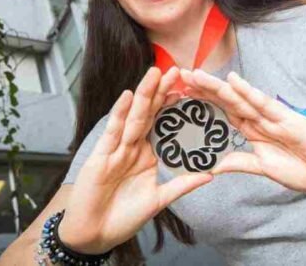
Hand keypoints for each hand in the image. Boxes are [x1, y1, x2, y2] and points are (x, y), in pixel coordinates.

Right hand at [58, 66, 212, 253]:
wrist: (95, 235)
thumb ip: (182, 185)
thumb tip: (210, 174)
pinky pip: (113, 131)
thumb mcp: (159, 200)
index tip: (190, 88)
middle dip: (161, 92)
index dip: (175, 107)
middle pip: (150, 114)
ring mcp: (116, 149)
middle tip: (176, 70)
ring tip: (156, 72)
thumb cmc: (123, 217)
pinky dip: (120, 114)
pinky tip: (128, 95)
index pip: (164, 125)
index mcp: (147, 155)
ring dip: (144, 94)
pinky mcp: (101, 156)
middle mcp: (132, 147)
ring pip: (134, 117)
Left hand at [179, 69, 305, 194]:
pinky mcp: (288, 118)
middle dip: (204, 89)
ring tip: (197, 75)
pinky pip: (264, 104)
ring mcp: (273, 117)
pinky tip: (234, 81)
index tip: (181, 95)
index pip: (222, 113)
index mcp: (253, 131)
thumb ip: (240, 163)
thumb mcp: (264, 169)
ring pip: (240, 98)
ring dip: (218, 87)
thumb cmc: (301, 170)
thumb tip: (213, 166)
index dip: (202, 104)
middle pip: (226, 101)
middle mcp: (259, 120)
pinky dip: (249, 92)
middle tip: (180, 75)